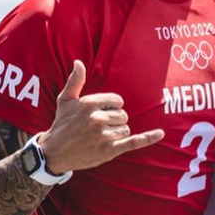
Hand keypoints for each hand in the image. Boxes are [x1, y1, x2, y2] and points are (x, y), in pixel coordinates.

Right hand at [37, 60, 163, 173]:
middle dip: (114, 122)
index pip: (118, 101)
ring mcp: (103, 135)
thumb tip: (79, 62)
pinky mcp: (109, 150)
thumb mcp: (65, 100)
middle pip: (123, 116)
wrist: (54, 152)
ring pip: (126, 129)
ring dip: (117, 134)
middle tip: (96, 129)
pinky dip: (148, 138)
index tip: (100, 114)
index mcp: (89, 104)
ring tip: (99, 138)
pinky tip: (161, 133)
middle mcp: (97, 118)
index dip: (112, 108)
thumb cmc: (62, 124)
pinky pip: (133, 142)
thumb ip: (75, 81)